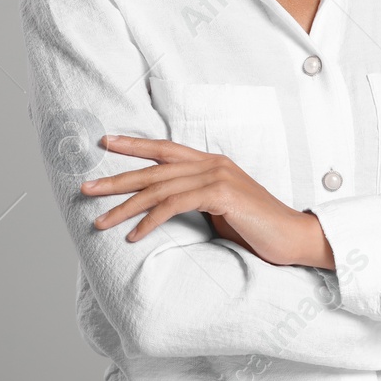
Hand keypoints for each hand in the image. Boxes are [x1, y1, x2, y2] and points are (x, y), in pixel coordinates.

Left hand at [81, 134, 328, 266]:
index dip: (134, 145)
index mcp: (211, 163)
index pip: (165, 149)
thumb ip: (197, 200)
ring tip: (100, 220)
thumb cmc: (258, 228)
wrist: (294, 237)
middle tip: (85, 188)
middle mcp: (212, 163)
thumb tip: (165, 208)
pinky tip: (134, 235)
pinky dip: (151, 220)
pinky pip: (176, 205)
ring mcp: (217, 176)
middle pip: (154, 169)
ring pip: (159, 188)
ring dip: (125, 206)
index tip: (105, 142)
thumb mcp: (221, 209)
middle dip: (116, 179)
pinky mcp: (222, 195)